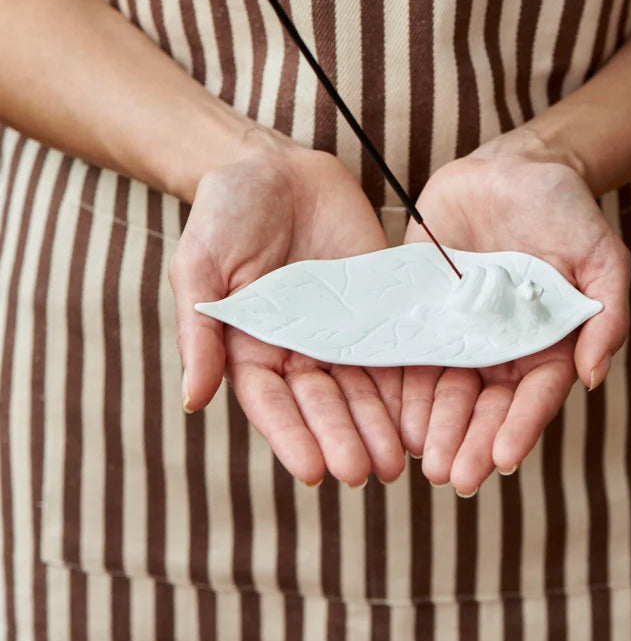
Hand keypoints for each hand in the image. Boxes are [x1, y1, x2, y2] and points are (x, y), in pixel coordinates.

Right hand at [168, 127, 404, 486]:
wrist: (276, 167)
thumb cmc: (225, 213)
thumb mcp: (200, 265)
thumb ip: (201, 331)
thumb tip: (193, 400)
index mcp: (250, 349)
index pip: (272, 404)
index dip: (292, 437)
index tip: (313, 472)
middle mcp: (298, 351)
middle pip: (323, 404)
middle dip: (345, 439)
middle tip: (366, 473)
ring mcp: (341, 334)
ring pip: (363, 389)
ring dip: (381, 426)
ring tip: (401, 460)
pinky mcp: (376, 310)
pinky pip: (396, 350)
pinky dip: (410, 383)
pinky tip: (427, 413)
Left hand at [401, 131, 630, 494]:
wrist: (518, 167)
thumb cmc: (569, 211)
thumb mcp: (603, 257)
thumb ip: (605, 314)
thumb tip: (592, 377)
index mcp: (545, 345)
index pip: (534, 398)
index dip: (519, 429)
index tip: (502, 460)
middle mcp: (499, 349)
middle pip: (484, 407)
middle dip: (469, 442)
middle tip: (452, 476)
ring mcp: (458, 331)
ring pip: (443, 389)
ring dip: (432, 427)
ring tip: (420, 458)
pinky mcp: (422, 308)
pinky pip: (407, 350)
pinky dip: (398, 383)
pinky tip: (386, 413)